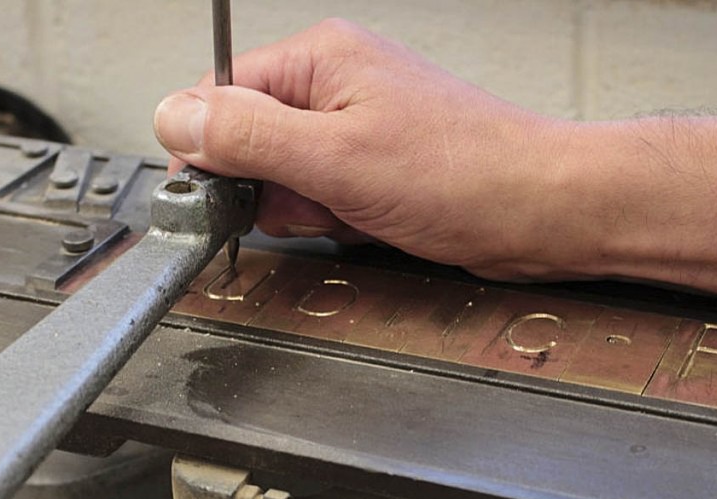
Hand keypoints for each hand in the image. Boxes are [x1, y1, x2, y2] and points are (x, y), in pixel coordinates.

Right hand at [153, 19, 592, 280]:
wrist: (541, 212)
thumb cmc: (465, 173)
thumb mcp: (335, 157)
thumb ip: (248, 137)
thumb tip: (175, 118)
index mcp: (319, 59)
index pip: (220, 95)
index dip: (206, 150)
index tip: (209, 194)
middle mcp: (335, 86)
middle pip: (249, 139)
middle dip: (266, 187)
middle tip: (305, 203)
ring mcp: (356, 128)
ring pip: (284, 176)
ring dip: (303, 208)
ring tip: (348, 210)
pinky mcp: (374, 167)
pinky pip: (322, 196)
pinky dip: (332, 219)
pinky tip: (365, 221)